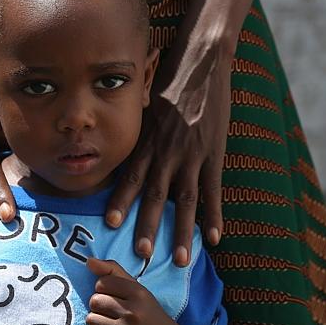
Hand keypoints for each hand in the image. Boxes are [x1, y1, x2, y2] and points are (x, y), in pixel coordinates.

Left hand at [85, 258, 173, 324]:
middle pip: (94, 301)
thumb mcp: (135, 287)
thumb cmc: (145, 310)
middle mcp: (133, 313)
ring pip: (90, 320)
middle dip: (99, 305)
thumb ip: (111, 269)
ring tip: (111, 323)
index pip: (101, 283)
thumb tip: (89, 261)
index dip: (104, 289)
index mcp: (138, 293)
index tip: (114, 296)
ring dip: (97, 321)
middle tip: (112, 311)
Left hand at [105, 36, 231, 265]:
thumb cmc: (168, 83)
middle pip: (156, 195)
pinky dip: (215, 215)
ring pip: (186, 200)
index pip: (131, 176)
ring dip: (183, 232)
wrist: (200, 63)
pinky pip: (214, 190)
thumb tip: (120, 153)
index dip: (121, 200)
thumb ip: (135, 134)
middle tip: (142, 254)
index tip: (110, 224)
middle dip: (149, 226)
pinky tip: (215, 238)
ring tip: (182, 260)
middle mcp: (167, 152)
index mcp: (147, 141)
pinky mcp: (215, 153)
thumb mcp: (144, 107)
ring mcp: (193, 154)